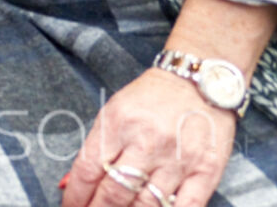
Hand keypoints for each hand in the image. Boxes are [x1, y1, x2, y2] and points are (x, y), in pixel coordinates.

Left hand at [61, 69, 234, 206]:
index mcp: (117, 123)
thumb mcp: (113, 113)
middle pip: (114, 192)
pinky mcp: (206, 171)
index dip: (76, 196)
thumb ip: (94, 149)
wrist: (199, 81)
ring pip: (147, 205)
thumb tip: (69, 184)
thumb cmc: (151, 98)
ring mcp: (177, 159)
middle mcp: (146, 142)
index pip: (88, 170)